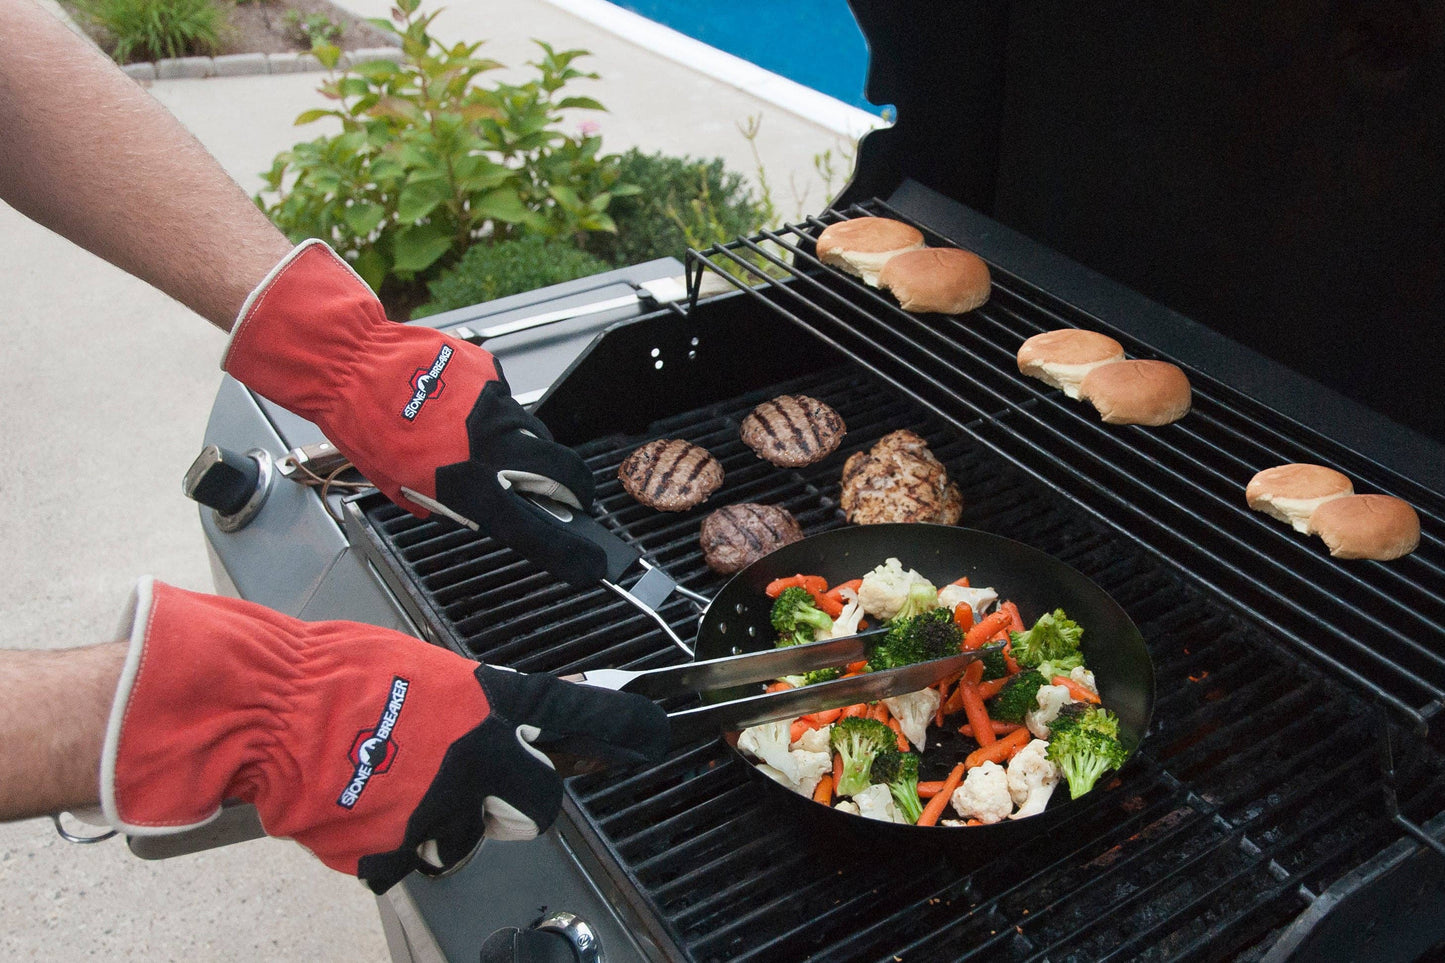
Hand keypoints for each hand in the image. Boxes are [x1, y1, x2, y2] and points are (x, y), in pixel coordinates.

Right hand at [100, 580, 668, 892]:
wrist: (266, 710)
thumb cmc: (330, 674)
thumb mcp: (417, 672)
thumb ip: (463, 707)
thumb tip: (476, 726)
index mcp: (485, 700)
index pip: (574, 711)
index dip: (625, 727)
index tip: (658, 738)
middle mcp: (478, 756)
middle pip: (540, 806)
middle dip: (523, 807)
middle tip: (481, 793)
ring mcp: (441, 807)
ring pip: (466, 836)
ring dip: (441, 823)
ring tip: (390, 785)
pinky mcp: (397, 849)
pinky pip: (407, 857)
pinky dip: (384, 843)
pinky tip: (357, 806)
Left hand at [223, 240, 605, 584]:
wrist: (354, 366)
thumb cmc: (369, 430)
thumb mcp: (408, 490)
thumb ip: (456, 503)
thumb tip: (484, 509)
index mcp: (470, 485)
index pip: (537, 531)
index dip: (571, 554)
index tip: (592, 564)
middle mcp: (495, 445)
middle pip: (563, 473)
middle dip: (576, 490)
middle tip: (575, 498)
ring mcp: (499, 405)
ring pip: (534, 435)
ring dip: (526, 448)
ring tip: (487, 444)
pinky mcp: (493, 374)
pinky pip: (507, 403)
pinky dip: (493, 413)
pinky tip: (462, 412)